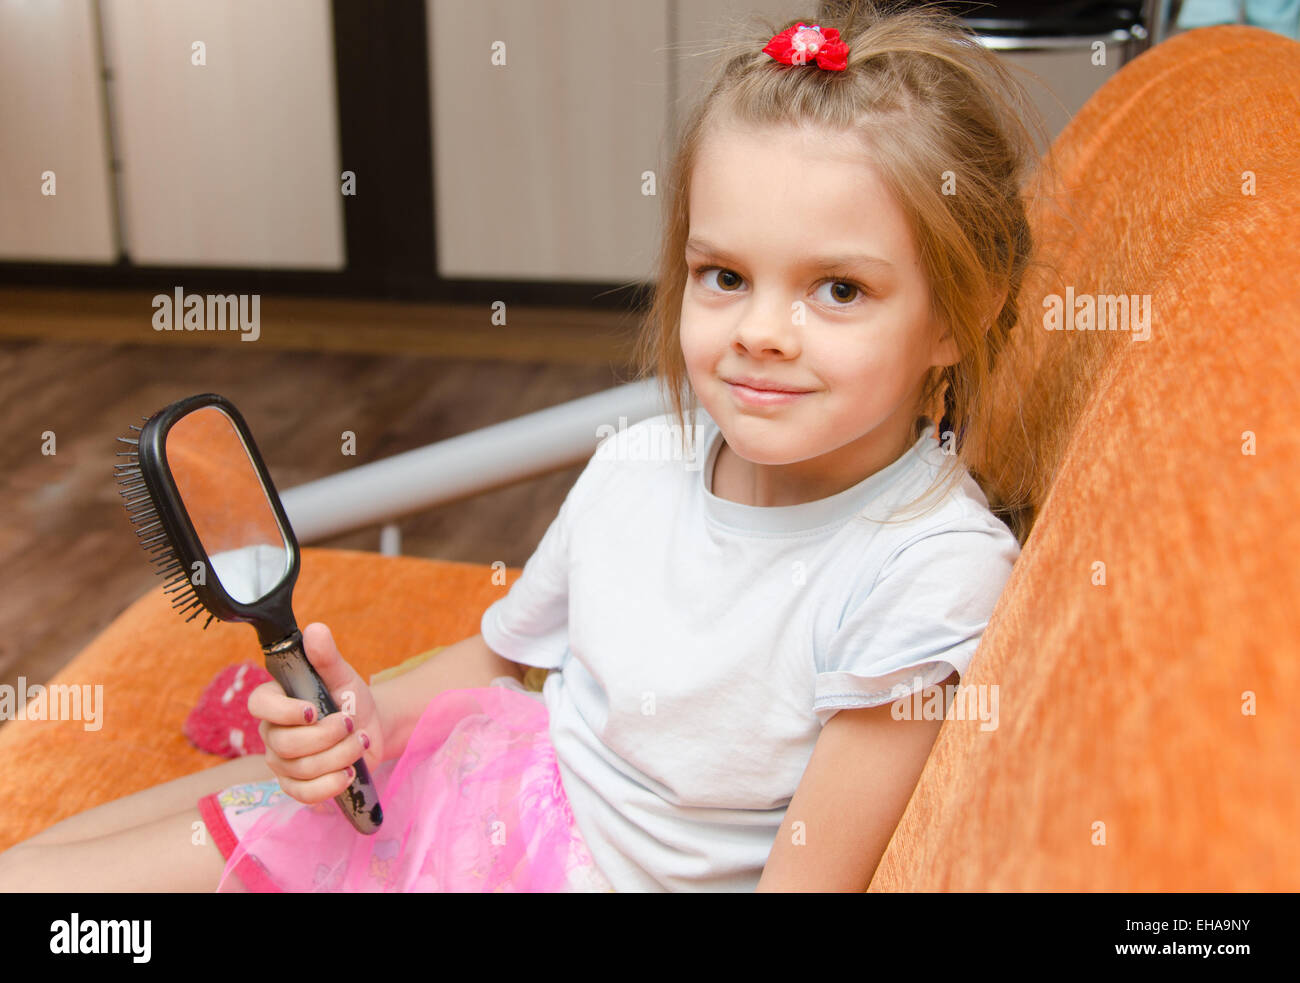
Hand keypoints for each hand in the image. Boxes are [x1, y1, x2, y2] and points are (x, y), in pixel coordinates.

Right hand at [247, 621, 383, 805]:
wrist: (369, 729)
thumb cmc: (350, 700)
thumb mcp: (343, 677)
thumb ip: (327, 657)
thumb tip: (315, 630)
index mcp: (276, 701)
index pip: (259, 704)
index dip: (284, 711)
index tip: (314, 710)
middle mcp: (272, 733)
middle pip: (285, 744)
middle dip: (326, 736)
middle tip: (350, 724)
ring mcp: (281, 762)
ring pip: (300, 769)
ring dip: (339, 756)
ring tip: (360, 742)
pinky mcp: (296, 785)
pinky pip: (303, 794)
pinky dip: (330, 785)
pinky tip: (349, 773)